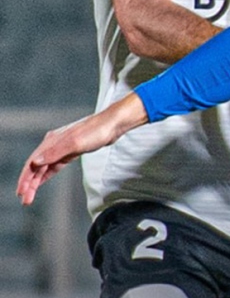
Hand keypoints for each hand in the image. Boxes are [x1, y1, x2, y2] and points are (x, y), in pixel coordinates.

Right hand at [17, 93, 146, 204]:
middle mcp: (54, 143)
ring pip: (45, 166)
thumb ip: (54, 153)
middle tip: (25, 200)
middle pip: (36, 166)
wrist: (113, 125)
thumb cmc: (97, 131)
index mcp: (52, 141)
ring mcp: (62, 147)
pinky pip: (54, 165)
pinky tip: (42, 181)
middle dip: (29, 183)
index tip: (21, 193)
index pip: (32, 163)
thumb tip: (34, 163)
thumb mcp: (75, 143)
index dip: (25, 178)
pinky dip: (46, 174)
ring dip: (36, 181)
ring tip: (30, 195)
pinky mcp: (71, 150)